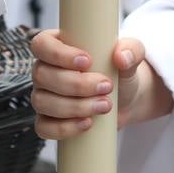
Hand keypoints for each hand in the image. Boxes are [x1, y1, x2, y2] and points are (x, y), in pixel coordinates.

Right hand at [29, 31, 173, 139]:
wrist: (126, 99)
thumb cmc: (120, 71)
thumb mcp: (130, 55)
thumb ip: (131, 50)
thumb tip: (121, 58)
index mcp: (56, 45)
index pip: (42, 44)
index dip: (58, 54)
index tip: (87, 62)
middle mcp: (45, 70)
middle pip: (42, 75)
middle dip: (76, 84)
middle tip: (106, 86)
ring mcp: (43, 96)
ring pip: (43, 102)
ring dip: (75, 106)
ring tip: (104, 105)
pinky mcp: (48, 120)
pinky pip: (43, 127)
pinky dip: (65, 128)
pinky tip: (86, 123)